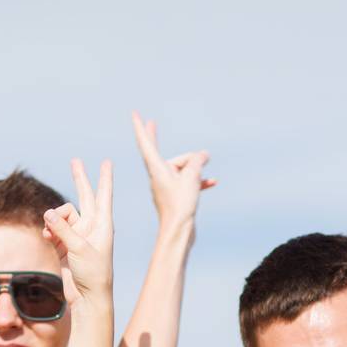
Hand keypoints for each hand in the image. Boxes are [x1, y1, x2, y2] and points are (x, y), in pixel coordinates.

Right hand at [42, 159, 113, 305]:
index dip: (104, 178)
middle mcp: (91, 227)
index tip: (107, 162)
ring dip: (54, 220)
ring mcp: (78, 236)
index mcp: (103, 225)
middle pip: (84, 197)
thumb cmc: (93, 274)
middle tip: (75, 160)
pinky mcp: (65, 246)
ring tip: (50, 232)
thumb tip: (47, 213)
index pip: (103, 195)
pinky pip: (53, 229)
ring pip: (62, 216)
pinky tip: (46, 238)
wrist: (88, 299)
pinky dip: (49, 231)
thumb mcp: (79, 248)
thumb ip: (63, 229)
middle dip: (79, 179)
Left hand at [131, 112, 214, 231]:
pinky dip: (199, 181)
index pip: (146, 143)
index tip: (134, 114)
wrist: (178, 233)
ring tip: (207, 170)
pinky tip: (212, 182)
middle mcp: (159, 176)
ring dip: (196, 170)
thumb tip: (203, 155)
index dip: (140, 127)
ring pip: (183, 170)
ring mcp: (167, 187)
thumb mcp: (191, 177)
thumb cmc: (180, 206)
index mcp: (157, 169)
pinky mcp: (175, 196)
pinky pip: (188, 182)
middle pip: (173, 157)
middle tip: (162, 132)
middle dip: (182, 155)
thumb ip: (197, 161)